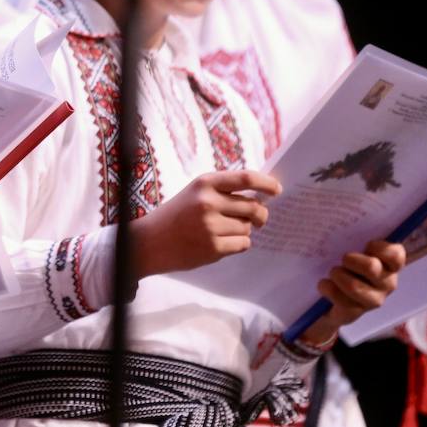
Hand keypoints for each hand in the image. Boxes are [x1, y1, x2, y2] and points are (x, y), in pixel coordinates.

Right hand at [132, 169, 281, 277]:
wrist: (149, 242)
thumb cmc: (175, 216)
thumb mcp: (194, 194)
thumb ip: (222, 192)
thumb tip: (260, 197)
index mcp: (204, 183)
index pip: (245, 179)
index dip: (266, 184)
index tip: (277, 190)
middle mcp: (209, 202)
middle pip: (253, 207)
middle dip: (261, 215)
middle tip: (259, 219)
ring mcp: (211, 226)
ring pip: (248, 228)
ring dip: (243, 231)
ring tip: (223, 232)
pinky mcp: (213, 247)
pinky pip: (243, 244)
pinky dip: (238, 245)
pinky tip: (220, 243)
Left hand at [301, 239, 404, 344]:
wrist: (329, 295)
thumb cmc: (344, 263)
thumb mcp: (351, 247)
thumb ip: (355, 237)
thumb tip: (339, 215)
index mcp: (390, 264)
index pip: (396, 254)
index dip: (379, 248)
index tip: (365, 245)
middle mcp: (387, 283)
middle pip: (371, 267)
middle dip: (350, 260)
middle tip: (343, 259)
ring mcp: (373, 300)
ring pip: (354, 286)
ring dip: (337, 275)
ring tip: (333, 272)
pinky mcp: (356, 313)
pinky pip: (341, 300)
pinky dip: (327, 288)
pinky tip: (324, 285)